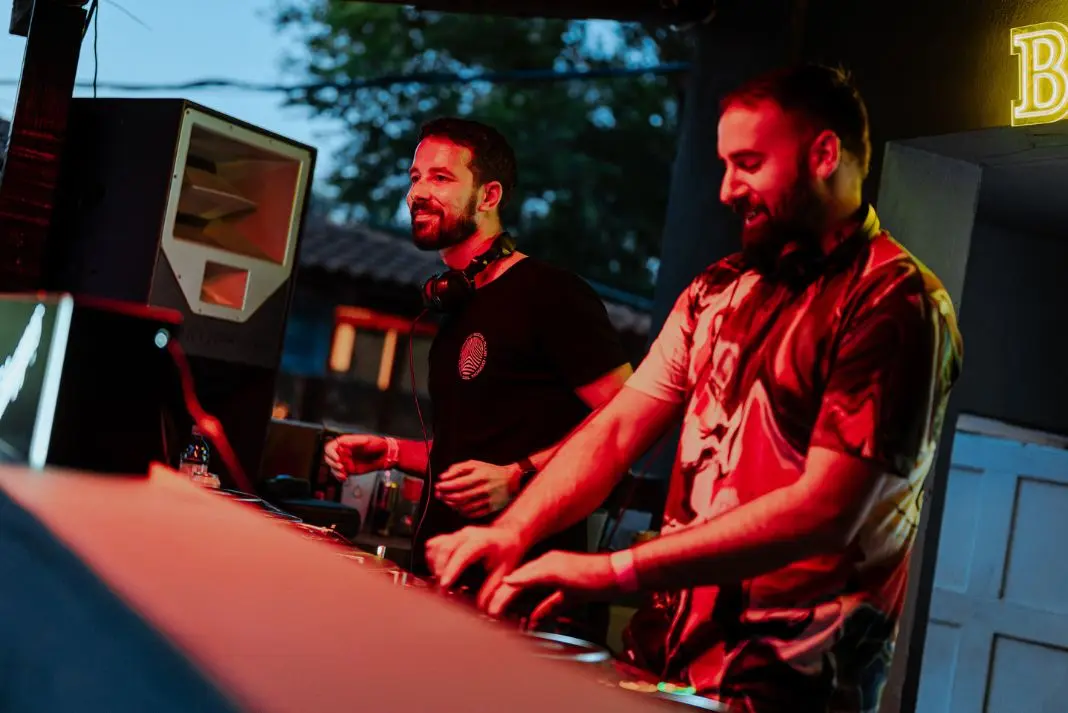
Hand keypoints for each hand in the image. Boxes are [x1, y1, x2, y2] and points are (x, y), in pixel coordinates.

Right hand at [323, 434, 390, 481]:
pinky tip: (344, 478)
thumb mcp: (367, 441)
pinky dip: (339, 477)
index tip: (337, 458)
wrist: (386, 455)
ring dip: (335, 472)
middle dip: (333, 463)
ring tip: (344, 474)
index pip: (330, 447)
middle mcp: (344, 452)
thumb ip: (354, 442)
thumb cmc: (378, 444)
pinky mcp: (350, 469)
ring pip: (333, 467)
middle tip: (341, 467)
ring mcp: (346, 461)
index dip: (331, 453)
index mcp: (345, 443)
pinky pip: (340, 474)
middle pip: (329, 458)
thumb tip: (342, 443)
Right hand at [426, 525, 527, 610]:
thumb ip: (492, 588)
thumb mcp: (505, 569)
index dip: (452, 569)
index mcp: (482, 541)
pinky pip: (435, 545)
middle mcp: (467, 535)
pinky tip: (438, 573)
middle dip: (440, 570)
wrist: (508, 532)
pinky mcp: (451, 536)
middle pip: (445, 549)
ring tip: (440, 583)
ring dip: (434, 565)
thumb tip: (483, 608)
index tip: (445, 585)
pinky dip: (432, 559)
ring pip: (437, 546)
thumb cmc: (508, 550)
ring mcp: (458, 534)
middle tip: (442, 591)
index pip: (463, 553)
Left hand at [435, 460, 520, 517]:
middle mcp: (484, 488)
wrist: (512, 479)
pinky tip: (458, 508)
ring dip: (452, 505)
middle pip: (460, 496)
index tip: (438, 486)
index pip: (458, 483)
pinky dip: (463, 512)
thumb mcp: (476, 464)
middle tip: (439, 495)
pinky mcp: (491, 508)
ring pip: (465, 506)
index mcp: (480, 475)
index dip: (445, 486)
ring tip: (447, 501)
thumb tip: (443, 476)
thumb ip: (458, 468)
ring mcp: (488, 500)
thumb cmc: (490, 471)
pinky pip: (473, 514)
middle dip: (446, 496)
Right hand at [495, 551, 618, 624]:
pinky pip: (550, 603)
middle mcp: (549, 571)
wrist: (618, 577)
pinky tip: (534, 621)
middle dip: (506, 599)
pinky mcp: (570, 594)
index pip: (514, 579)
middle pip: (521, 587)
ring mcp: (560, 582)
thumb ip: (532, 575)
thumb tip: (506, 580)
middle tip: (492, 615)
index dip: (499, 591)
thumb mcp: (557, 572)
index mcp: (543, 564)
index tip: (486, 605)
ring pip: (533, 596)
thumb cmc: (590, 573)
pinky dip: (540, 612)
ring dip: (521, 607)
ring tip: (508, 619)